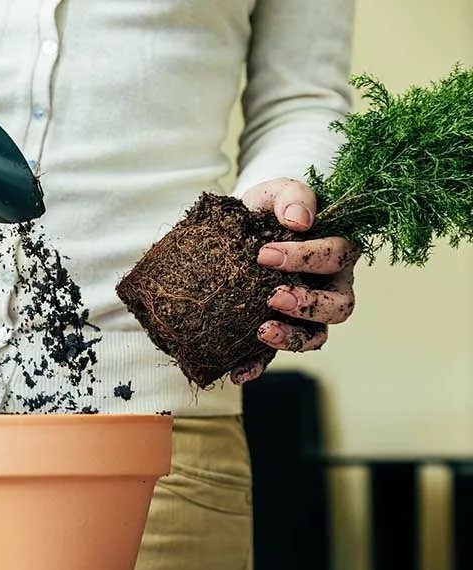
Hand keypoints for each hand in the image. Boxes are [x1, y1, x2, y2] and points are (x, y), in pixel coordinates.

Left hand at [231, 178, 359, 384]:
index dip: (306, 257)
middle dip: (308, 304)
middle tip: (272, 297)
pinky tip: (236, 372)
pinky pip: (274, 356)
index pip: (335, 256)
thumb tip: (300, 220)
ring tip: (262, 332)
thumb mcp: (276, 191)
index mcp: (335, 252)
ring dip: (292, 338)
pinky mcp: (276, 330)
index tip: (265, 254)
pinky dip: (258, 366)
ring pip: (316, 337)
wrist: (238, 228)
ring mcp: (305, 314)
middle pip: (339, 306)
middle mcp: (328, 287)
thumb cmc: (266, 209)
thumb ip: (292, 195)